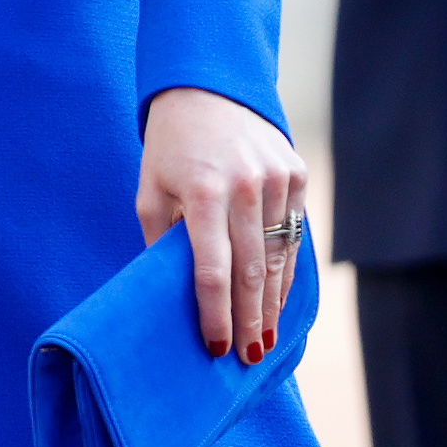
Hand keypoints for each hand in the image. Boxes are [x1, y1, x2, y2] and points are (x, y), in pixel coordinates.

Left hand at [137, 85, 310, 363]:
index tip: (214, 348)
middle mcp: (245, 186)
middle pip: (251, 271)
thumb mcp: (150, 192)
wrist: (209, 90)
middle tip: (248, 357)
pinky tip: (278, 300)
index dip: (215, 314)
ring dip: (271, 303)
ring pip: (278, 257)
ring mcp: (277, 179)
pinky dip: (286, 271)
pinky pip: (294, 234)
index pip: (213, 269)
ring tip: (265, 338)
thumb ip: (161, 242)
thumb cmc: (170, 149)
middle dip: (248, 320)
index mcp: (204, 193)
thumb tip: (172, 296)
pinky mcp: (296, 174)